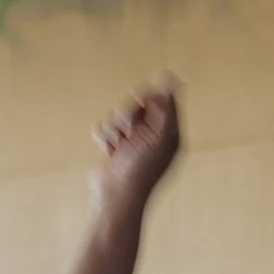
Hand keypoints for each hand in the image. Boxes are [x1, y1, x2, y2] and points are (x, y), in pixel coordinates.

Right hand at [91, 75, 181, 215]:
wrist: (116, 197)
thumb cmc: (142, 170)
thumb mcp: (160, 136)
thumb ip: (165, 106)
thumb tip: (170, 77)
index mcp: (169, 132)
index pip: (160, 99)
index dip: (149, 98)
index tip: (143, 103)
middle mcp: (152, 135)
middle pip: (136, 102)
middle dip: (128, 114)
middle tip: (131, 131)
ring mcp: (131, 140)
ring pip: (117, 114)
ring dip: (115, 128)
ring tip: (118, 146)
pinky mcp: (113, 145)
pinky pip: (104, 126)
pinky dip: (104, 137)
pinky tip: (108, 151)